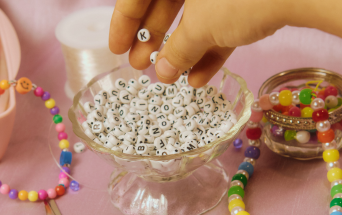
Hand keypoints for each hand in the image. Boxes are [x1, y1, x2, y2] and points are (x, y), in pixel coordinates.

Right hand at [109, 0, 286, 86]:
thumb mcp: (201, 26)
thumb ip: (177, 49)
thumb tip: (162, 71)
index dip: (124, 21)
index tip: (117, 49)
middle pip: (166, 1)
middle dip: (153, 38)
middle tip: (141, 67)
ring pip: (196, 13)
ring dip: (182, 48)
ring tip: (171, 80)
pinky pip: (224, 21)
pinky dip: (212, 47)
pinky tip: (201, 78)